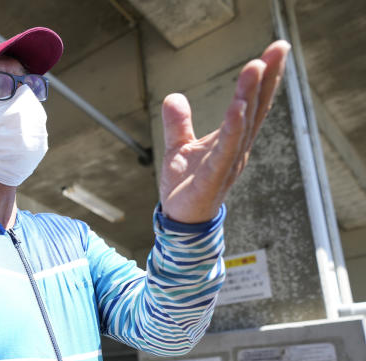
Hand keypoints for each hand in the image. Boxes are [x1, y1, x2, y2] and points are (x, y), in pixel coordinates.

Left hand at [159, 40, 290, 223]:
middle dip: (266, 78)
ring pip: (242, 125)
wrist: (179, 221)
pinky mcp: (213, 178)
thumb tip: (173, 97)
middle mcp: (237, 149)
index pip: (251, 104)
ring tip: (255, 68)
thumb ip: (178, 124)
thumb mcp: (178, 148)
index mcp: (232, 140)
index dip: (264, 78)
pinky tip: (237, 109)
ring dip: (248, 96)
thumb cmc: (186, 186)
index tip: (275, 50)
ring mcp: (227, 164)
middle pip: (254, 109)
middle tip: (277, 49)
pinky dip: (231, 129)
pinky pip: (225, 150)